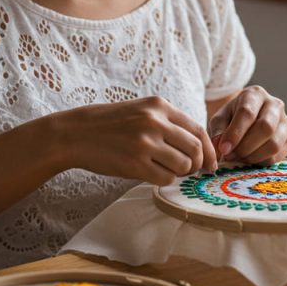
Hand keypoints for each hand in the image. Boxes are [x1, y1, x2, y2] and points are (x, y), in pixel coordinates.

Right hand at [53, 96, 215, 185]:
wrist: (75, 133)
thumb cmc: (110, 125)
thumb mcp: (141, 110)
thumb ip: (168, 123)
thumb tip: (199, 146)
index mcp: (159, 106)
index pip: (198, 129)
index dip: (209, 149)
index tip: (211, 162)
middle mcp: (155, 121)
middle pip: (195, 149)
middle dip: (197, 164)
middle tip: (189, 170)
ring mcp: (145, 142)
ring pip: (183, 165)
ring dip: (179, 172)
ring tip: (164, 168)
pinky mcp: (135, 163)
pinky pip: (165, 178)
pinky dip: (164, 179)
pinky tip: (151, 173)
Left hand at [207, 86, 286, 164]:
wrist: (248, 118)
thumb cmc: (232, 117)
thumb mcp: (220, 119)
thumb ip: (218, 131)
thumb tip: (220, 147)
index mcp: (255, 94)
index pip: (247, 112)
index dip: (235, 133)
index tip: (223, 148)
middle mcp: (274, 105)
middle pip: (265, 127)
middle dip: (245, 146)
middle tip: (230, 155)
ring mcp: (285, 122)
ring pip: (274, 144)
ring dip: (253, 156)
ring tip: (239, 157)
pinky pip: (277, 155)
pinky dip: (261, 161)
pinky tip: (249, 159)